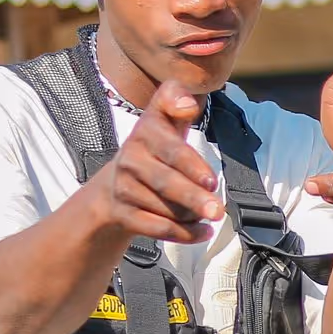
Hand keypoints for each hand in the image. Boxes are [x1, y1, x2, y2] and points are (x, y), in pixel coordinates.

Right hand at [97, 82, 222, 243]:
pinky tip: (202, 232)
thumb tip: (188, 102)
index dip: (191, 164)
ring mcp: (124, 188)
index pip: (170, 149)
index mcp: (146, 132)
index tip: (211, 181)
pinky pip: (155, 228)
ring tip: (211, 214)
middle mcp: (130, 159)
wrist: (114, 182)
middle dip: (193, 198)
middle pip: (165, 183)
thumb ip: (176, 99)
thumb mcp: (164, 117)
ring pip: (164, 208)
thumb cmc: (155, 146)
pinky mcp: (123, 214)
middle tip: (218, 210)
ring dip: (191, 216)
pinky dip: (182, 234)